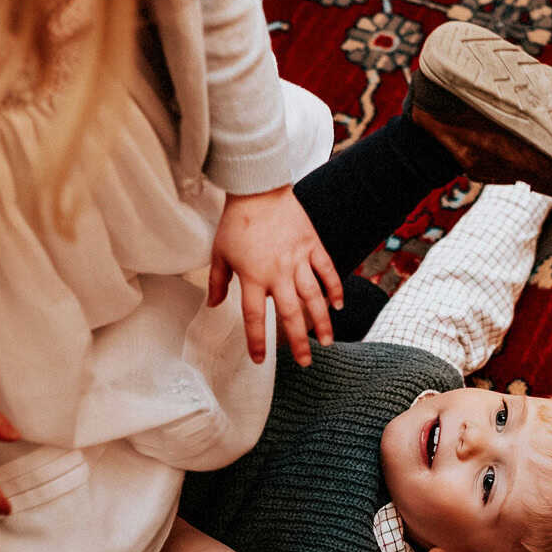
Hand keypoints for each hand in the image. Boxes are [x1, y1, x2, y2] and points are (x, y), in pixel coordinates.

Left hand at [208, 185, 343, 365]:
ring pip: (313, 298)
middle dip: (298, 342)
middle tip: (304, 362)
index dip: (257, 341)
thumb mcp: (219, 253)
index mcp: (253, 277)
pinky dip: (334, 289)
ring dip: (321, 323)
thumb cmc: (237, 222)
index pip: (255, 317)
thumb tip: (213, 304)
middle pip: (290, 315)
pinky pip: (327, 271)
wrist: (258, 189)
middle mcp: (278, 273)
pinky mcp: (312, 246)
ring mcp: (299, 260)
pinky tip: (338, 306)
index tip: (260, 360)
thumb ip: (218, 282)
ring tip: (326, 342)